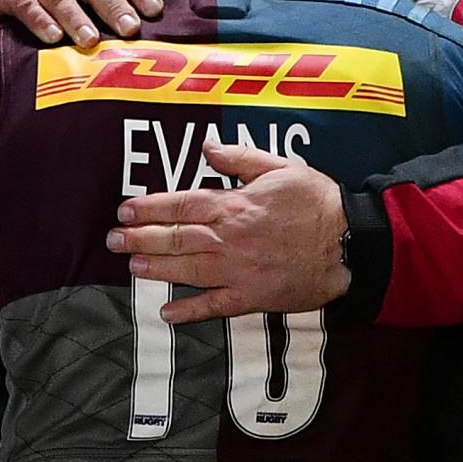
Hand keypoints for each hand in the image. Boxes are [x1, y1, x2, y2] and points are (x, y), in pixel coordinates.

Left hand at [107, 138, 350, 322]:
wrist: (349, 244)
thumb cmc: (318, 203)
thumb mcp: (282, 168)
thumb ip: (241, 159)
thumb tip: (208, 148)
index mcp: (235, 205)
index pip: (182, 204)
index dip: (150, 208)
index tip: (125, 210)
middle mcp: (229, 238)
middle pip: (176, 237)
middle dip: (140, 238)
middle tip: (113, 240)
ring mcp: (238, 270)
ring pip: (188, 269)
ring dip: (156, 268)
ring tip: (131, 266)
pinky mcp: (252, 297)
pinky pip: (215, 306)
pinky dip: (190, 311)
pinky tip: (167, 313)